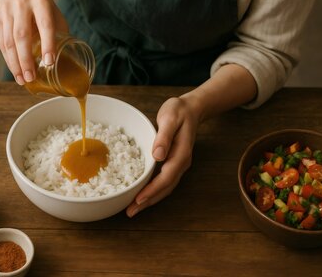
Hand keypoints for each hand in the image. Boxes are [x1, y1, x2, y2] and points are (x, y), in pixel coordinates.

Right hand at [0, 0, 68, 84]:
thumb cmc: (39, 6)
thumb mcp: (52, 11)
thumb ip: (58, 31)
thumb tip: (67, 58)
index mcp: (41, 2)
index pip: (45, 25)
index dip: (47, 44)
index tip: (49, 62)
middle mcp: (22, 5)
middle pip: (22, 36)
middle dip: (26, 59)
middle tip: (32, 77)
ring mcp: (6, 11)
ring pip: (8, 41)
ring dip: (15, 64)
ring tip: (23, 80)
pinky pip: (1, 43)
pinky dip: (8, 59)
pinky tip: (15, 71)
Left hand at [126, 96, 201, 216]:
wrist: (191, 109)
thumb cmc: (178, 111)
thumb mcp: (170, 118)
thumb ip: (164, 137)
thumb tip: (157, 155)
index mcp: (181, 153)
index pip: (166, 177)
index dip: (152, 190)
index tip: (138, 199)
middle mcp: (181, 162)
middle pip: (165, 188)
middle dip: (148, 201)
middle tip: (130, 212)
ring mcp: (179, 164)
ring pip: (165, 187)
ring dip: (150, 199)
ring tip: (133, 209)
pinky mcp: (174, 163)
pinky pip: (164, 181)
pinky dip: (153, 191)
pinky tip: (142, 195)